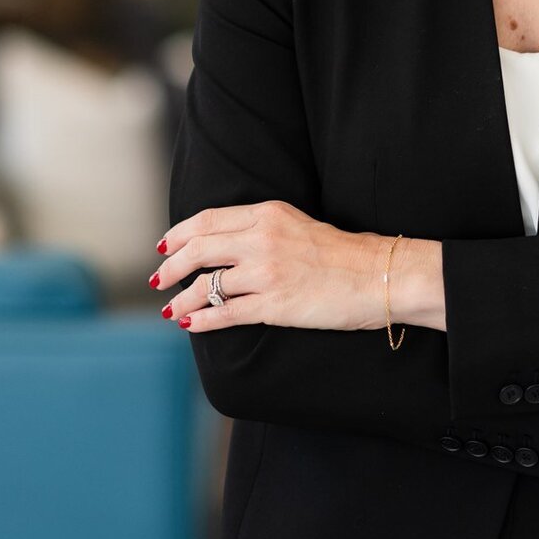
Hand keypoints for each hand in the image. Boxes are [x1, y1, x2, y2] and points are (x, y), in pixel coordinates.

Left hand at [148, 200, 379, 333]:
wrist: (379, 275)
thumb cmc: (342, 253)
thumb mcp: (296, 224)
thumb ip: (260, 228)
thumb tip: (221, 242)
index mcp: (267, 214)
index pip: (207, 220)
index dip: (179, 234)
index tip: (165, 246)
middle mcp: (262, 239)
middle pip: (198, 249)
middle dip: (171, 266)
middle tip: (160, 278)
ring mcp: (267, 273)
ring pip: (206, 286)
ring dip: (181, 299)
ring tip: (171, 309)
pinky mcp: (275, 305)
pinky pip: (225, 314)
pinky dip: (202, 320)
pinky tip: (190, 324)